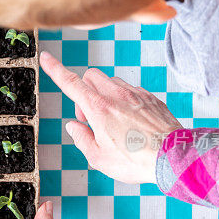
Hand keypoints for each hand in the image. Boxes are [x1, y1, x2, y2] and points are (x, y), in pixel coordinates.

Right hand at [40, 51, 181, 183]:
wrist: (172, 157)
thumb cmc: (136, 161)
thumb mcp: (99, 159)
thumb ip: (82, 139)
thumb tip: (74, 127)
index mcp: (98, 108)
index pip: (70, 82)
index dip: (55, 69)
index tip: (46, 58)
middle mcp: (116, 95)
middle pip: (91, 76)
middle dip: (84, 91)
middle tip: (89, 117)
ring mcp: (135, 94)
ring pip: (112, 82)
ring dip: (105, 95)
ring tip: (112, 122)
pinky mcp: (150, 97)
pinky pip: (131, 90)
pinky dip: (124, 100)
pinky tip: (131, 122)